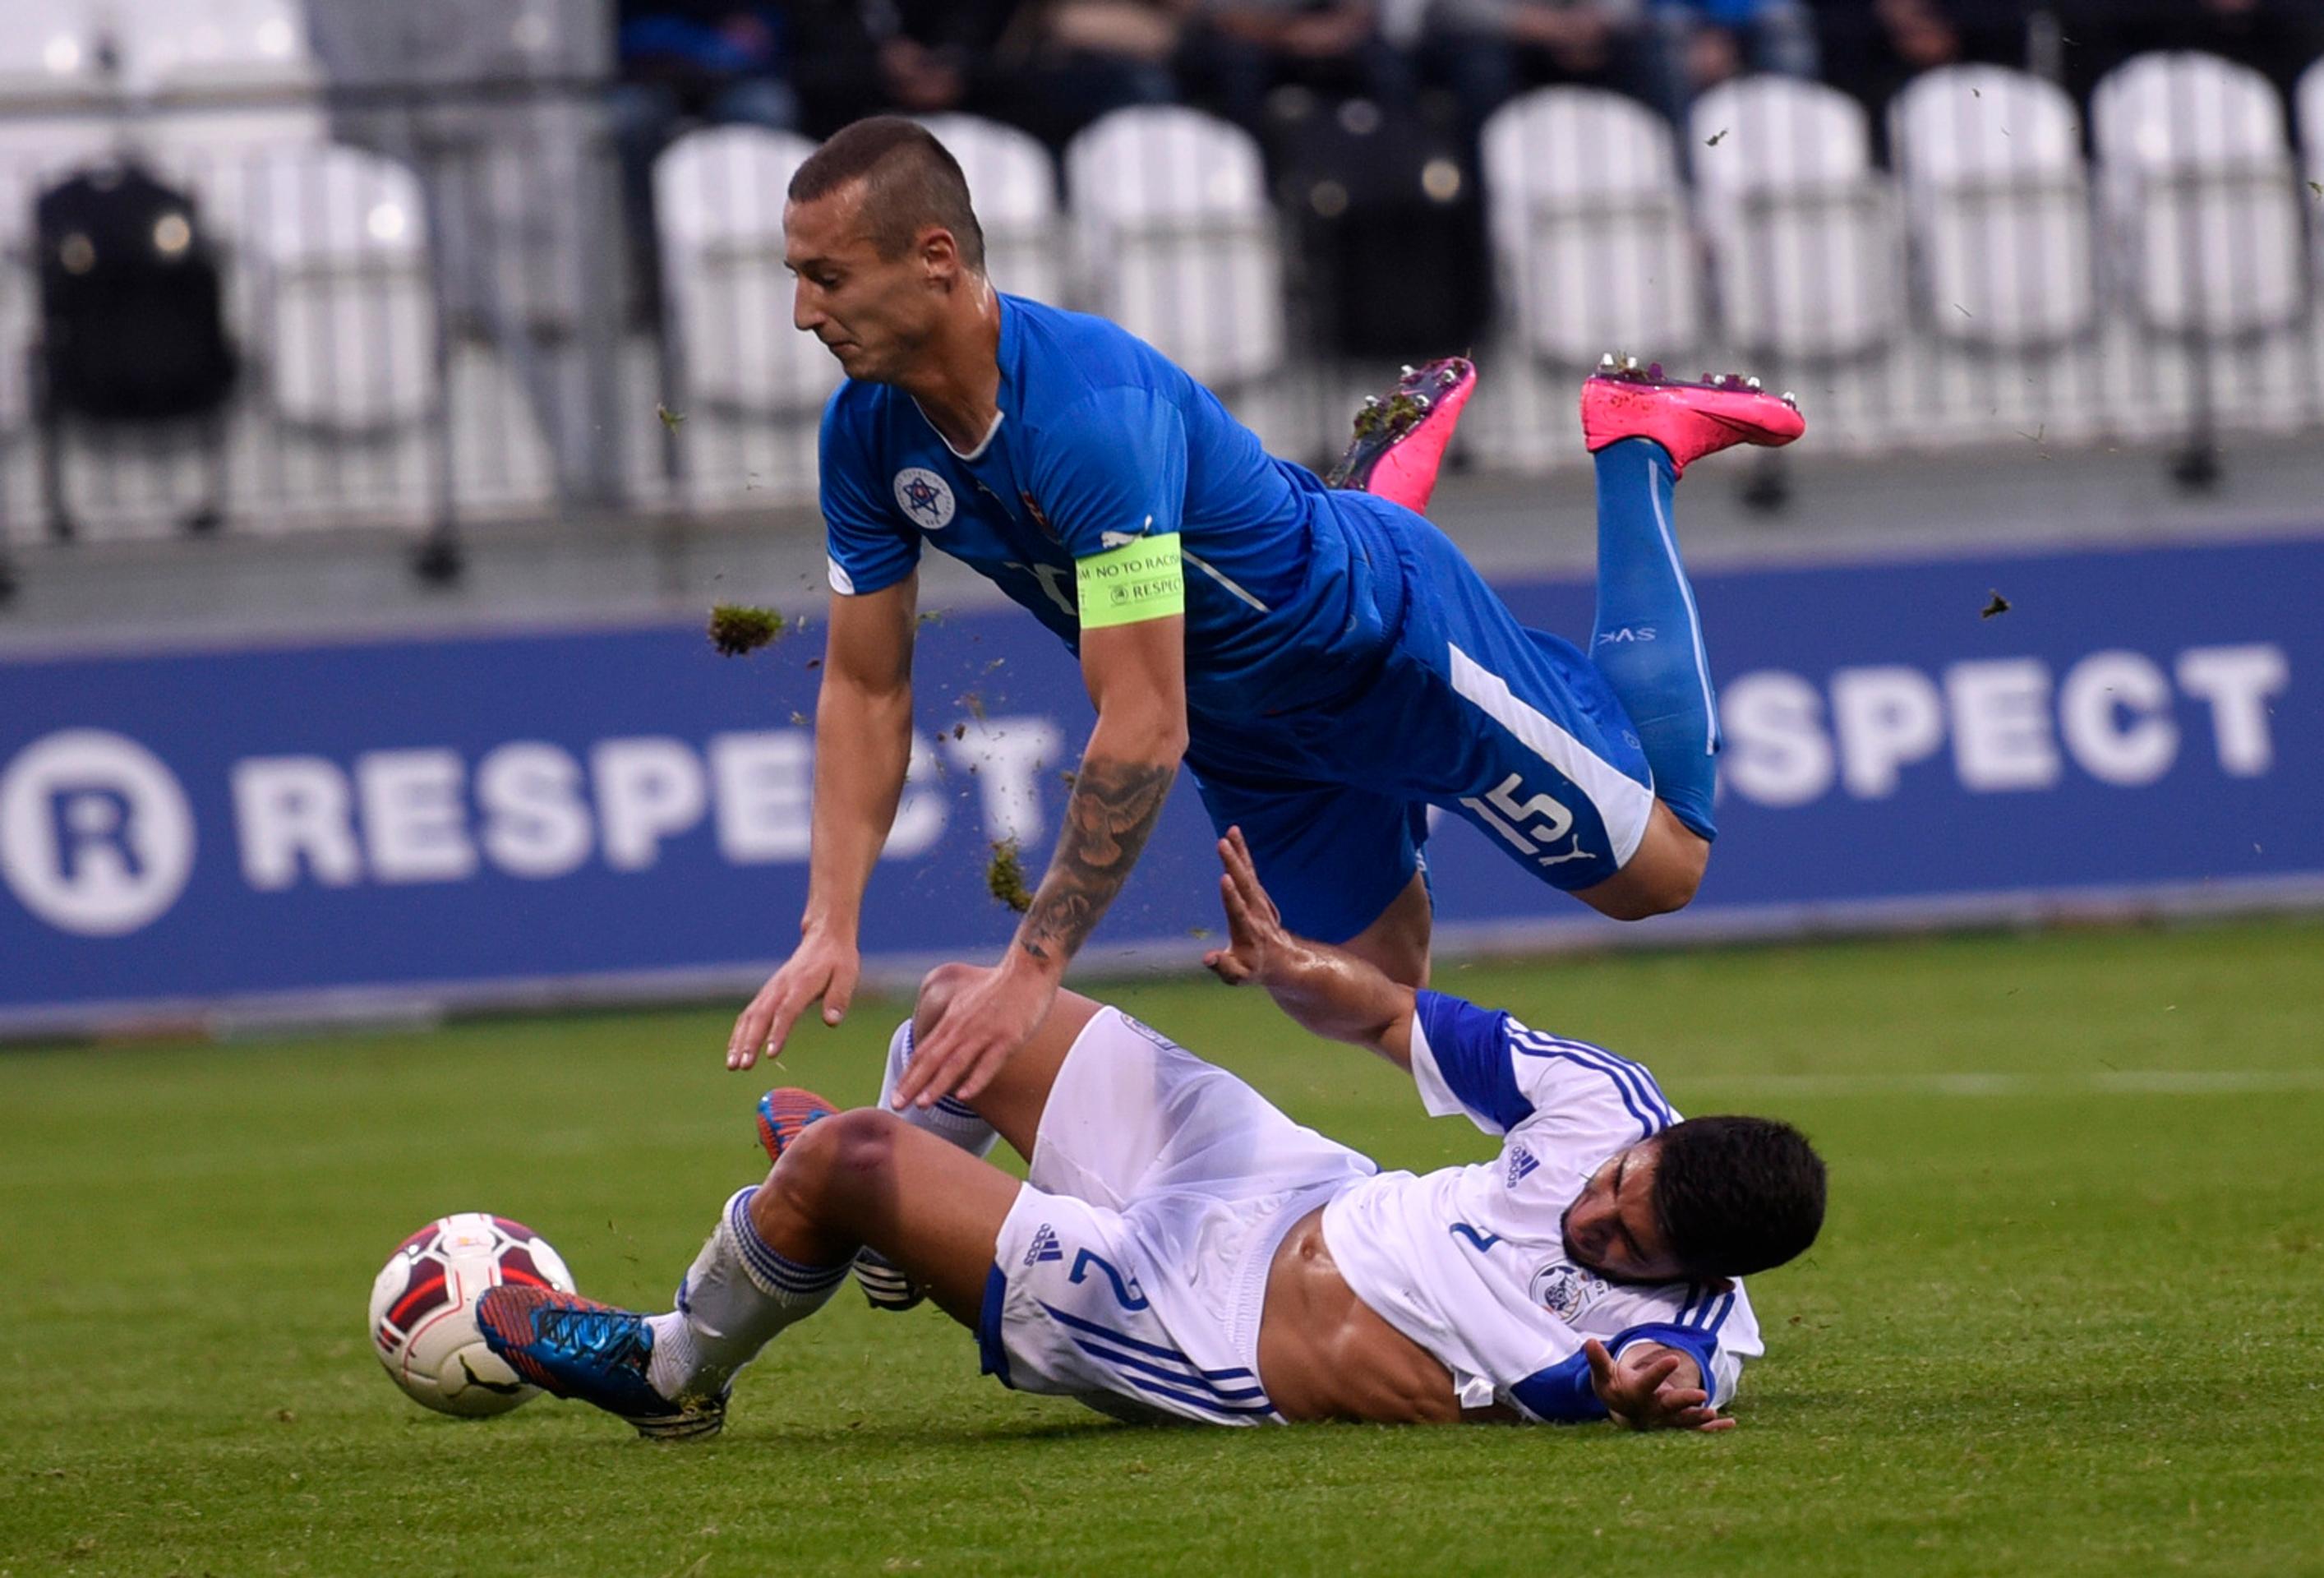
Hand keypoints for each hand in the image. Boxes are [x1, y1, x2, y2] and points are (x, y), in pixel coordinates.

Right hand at [727, 928, 860, 1071]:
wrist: (824, 937)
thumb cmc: (837, 960)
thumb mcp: (847, 975)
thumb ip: (838, 998)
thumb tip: (832, 1022)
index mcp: (802, 984)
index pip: (787, 1011)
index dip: (778, 1032)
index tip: (770, 1054)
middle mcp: (781, 987)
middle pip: (761, 1016)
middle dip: (750, 1042)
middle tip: (743, 1066)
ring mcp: (771, 989)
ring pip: (749, 1016)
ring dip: (739, 1041)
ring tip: (733, 1065)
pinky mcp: (767, 993)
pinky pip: (748, 1014)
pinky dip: (739, 1033)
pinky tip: (735, 1052)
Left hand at [890, 958, 1056, 1107]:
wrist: (1029, 969)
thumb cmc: (1002, 990)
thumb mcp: (969, 1004)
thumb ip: (956, 1025)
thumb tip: (944, 1045)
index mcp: (953, 1021)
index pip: (924, 1052)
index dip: (908, 1075)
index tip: (896, 1096)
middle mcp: (963, 1028)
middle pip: (932, 1059)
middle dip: (912, 1084)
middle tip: (896, 1105)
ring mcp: (985, 1033)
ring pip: (955, 1063)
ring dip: (936, 1084)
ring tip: (921, 1103)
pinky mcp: (1008, 1038)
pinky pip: (988, 1063)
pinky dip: (974, 1080)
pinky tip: (963, 1096)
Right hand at [1202, 826, 1287, 986]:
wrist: (1283, 960)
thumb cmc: (1255, 969)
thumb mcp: (1239, 977)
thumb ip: (1224, 967)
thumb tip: (1206, 958)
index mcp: (1248, 930)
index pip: (1238, 911)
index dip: (1231, 896)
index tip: (1224, 878)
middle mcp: (1256, 912)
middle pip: (1245, 885)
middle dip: (1233, 864)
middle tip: (1222, 844)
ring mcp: (1259, 901)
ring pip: (1248, 872)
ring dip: (1239, 852)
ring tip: (1230, 831)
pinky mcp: (1258, 894)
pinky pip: (1249, 870)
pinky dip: (1242, 853)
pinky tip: (1234, 836)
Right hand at [1584, 1339, 1733, 1432]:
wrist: (1624, 1412)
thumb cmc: (1614, 1387)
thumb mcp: (1604, 1373)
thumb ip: (1599, 1359)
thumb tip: (1589, 1341)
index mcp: (1636, 1394)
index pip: (1648, 1381)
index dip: (1659, 1371)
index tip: (1672, 1358)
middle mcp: (1653, 1409)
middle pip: (1670, 1406)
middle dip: (1685, 1401)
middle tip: (1702, 1395)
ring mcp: (1666, 1419)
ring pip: (1684, 1420)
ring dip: (1699, 1417)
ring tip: (1713, 1413)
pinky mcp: (1677, 1423)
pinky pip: (1696, 1429)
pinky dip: (1713, 1429)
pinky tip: (1730, 1423)